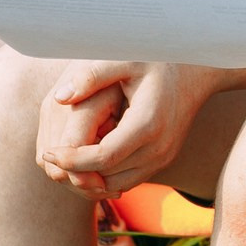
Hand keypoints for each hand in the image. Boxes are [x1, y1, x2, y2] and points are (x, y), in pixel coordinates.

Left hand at [36, 60, 220, 197]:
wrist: (196, 71)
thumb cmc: (157, 60)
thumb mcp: (125, 59)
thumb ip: (92, 76)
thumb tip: (59, 97)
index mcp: (147, 123)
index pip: (102, 157)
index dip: (72, 160)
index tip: (48, 152)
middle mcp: (159, 147)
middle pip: (107, 177)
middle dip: (75, 172)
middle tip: (50, 158)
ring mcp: (163, 157)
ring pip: (116, 185)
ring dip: (90, 178)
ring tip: (67, 160)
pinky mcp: (163, 160)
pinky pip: (128, 180)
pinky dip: (106, 176)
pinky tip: (88, 158)